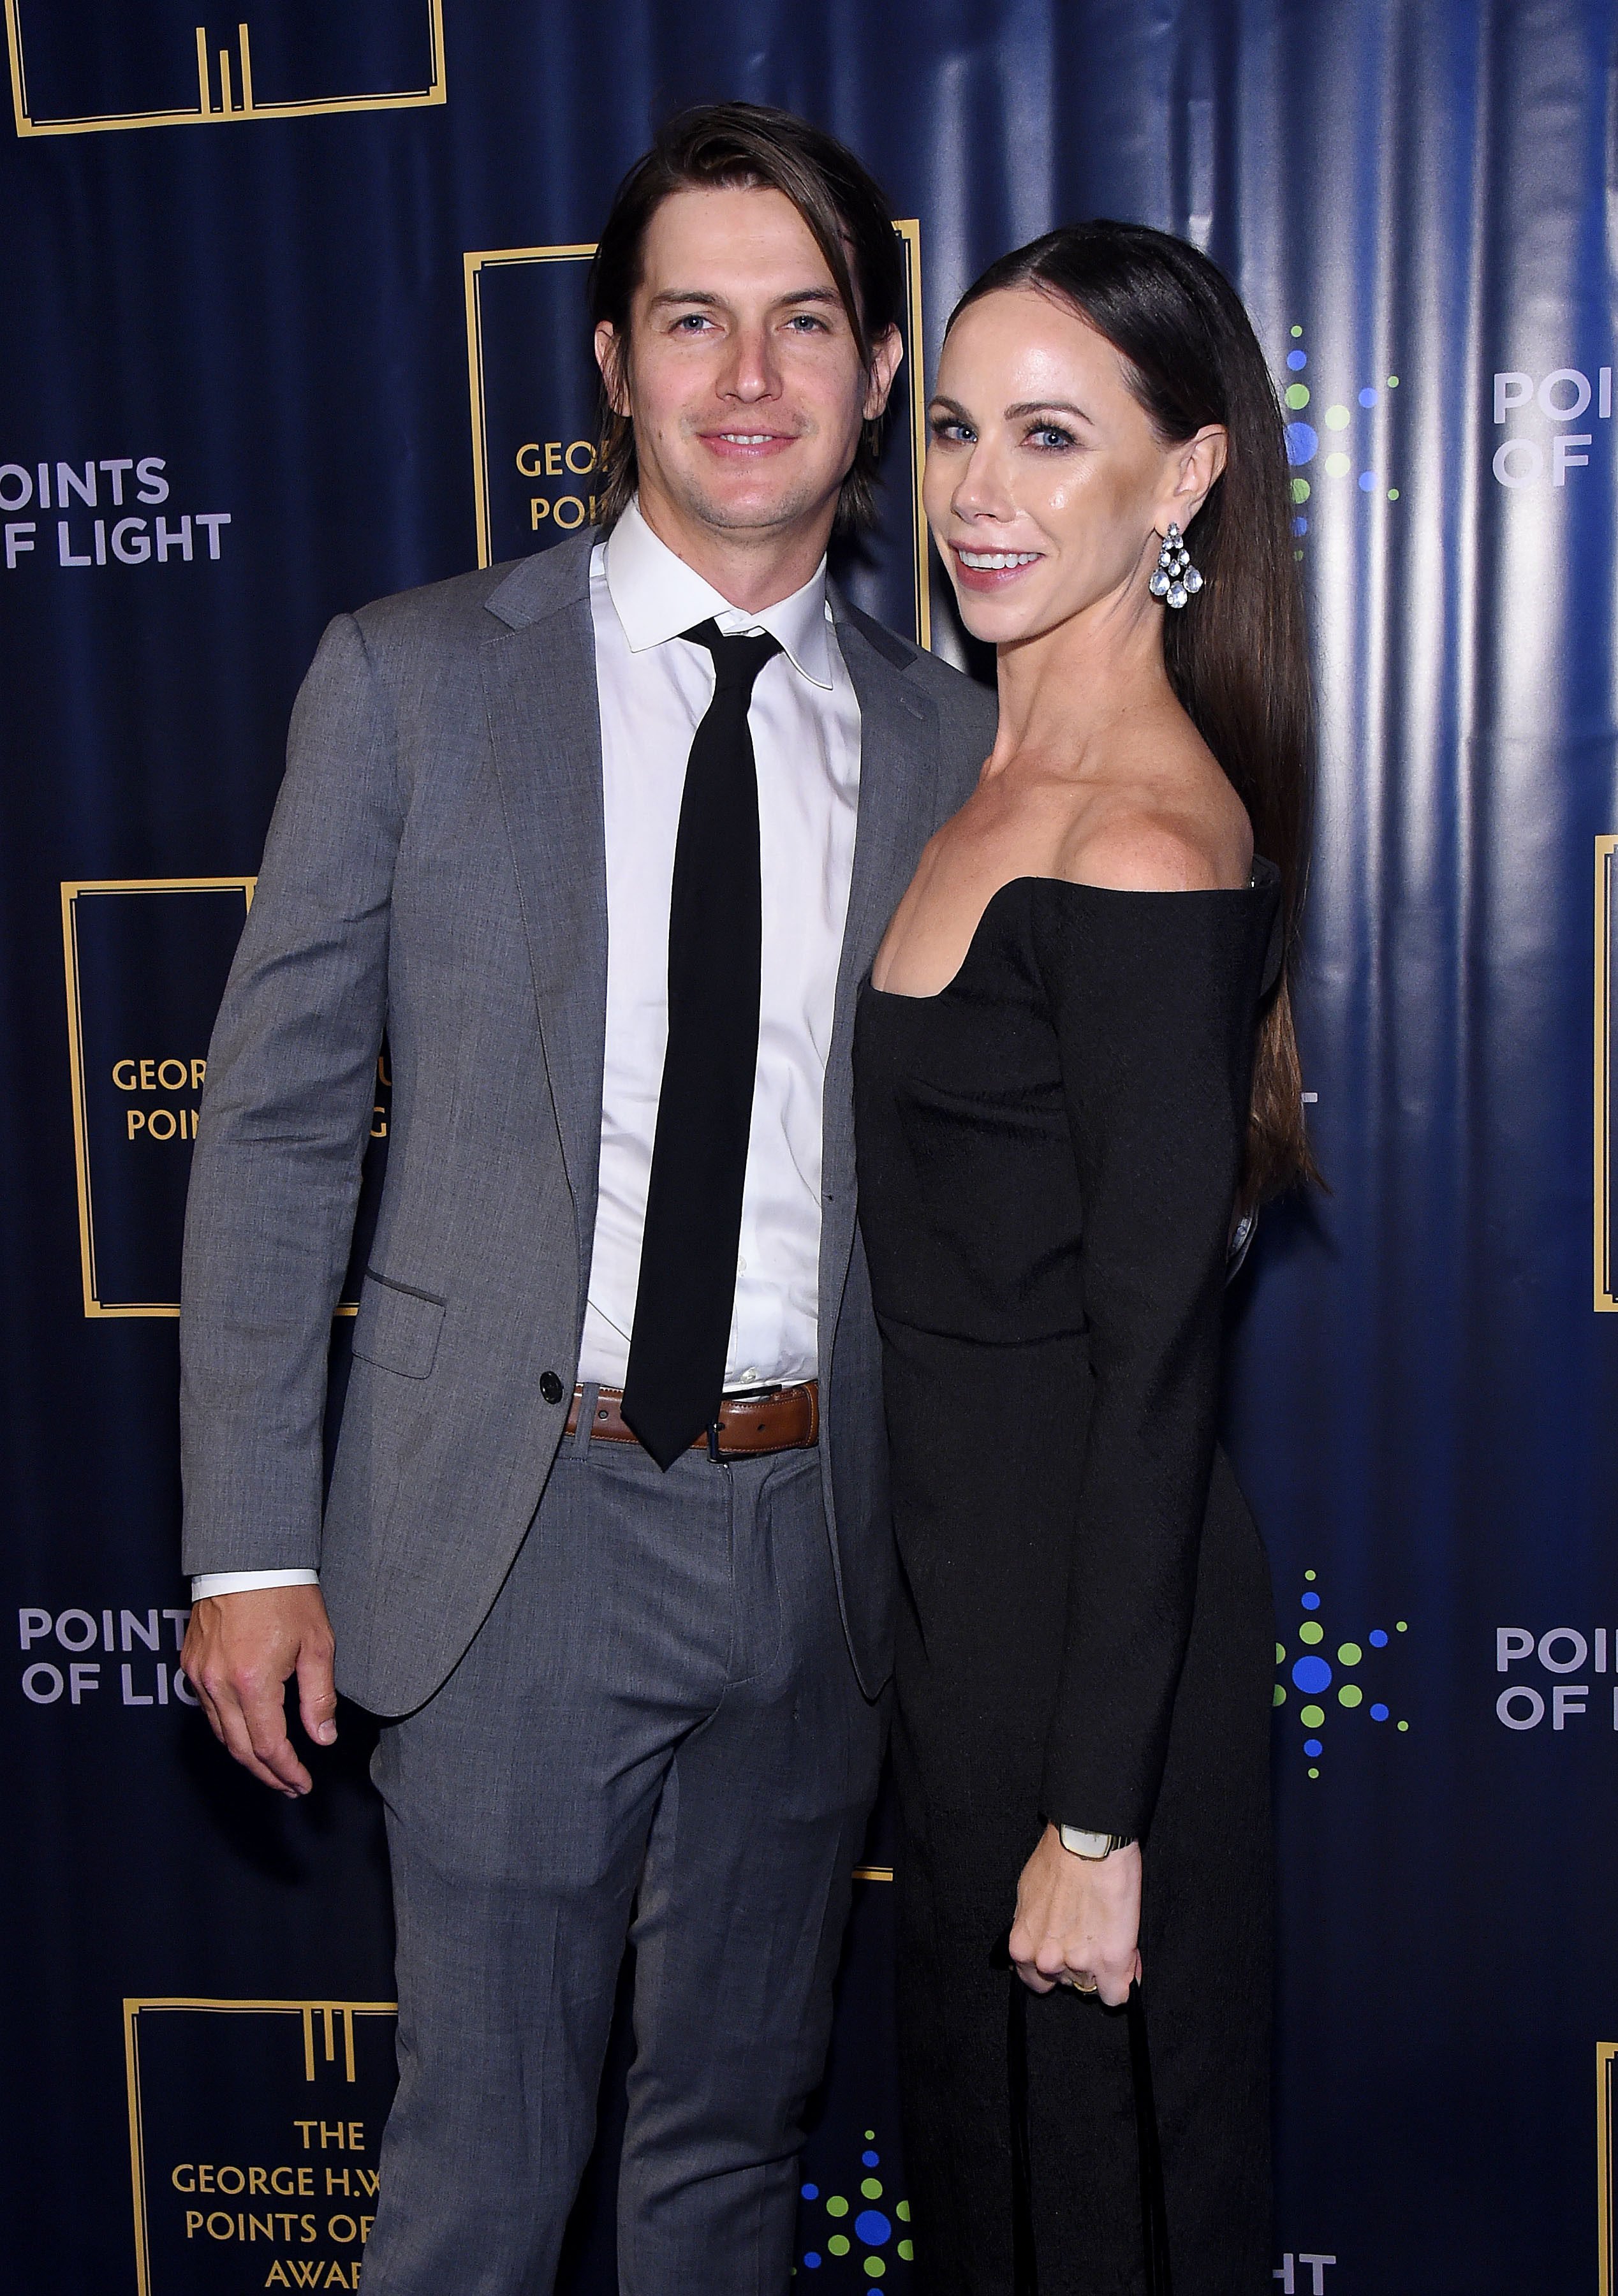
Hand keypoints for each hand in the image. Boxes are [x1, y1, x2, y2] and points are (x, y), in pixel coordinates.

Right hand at [182, 1585, 336, 1796]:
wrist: (247, 1556)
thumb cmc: (286, 1594)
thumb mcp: (317, 1644)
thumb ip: (319, 1697)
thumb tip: (323, 1738)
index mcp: (252, 1682)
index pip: (269, 1746)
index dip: (287, 1772)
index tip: (302, 1784)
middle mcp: (218, 1684)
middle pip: (240, 1749)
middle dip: (267, 1773)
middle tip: (288, 1786)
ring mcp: (199, 1675)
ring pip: (220, 1733)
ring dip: (246, 1755)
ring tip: (272, 1766)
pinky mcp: (190, 1663)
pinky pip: (208, 1710)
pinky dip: (228, 1728)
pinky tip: (248, 1731)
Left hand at [1007, 1823, 1141, 2005]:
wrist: (1089, 1841)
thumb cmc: (1058, 1858)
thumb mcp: (1030, 1895)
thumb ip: (1036, 1928)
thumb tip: (1050, 1942)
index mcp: (1023, 1946)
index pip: (1036, 1982)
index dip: (1054, 1968)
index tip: (1066, 1953)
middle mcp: (1047, 1961)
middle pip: (1066, 1984)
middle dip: (1077, 1966)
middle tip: (1089, 1936)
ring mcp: (1079, 1964)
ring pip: (1093, 1985)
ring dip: (1101, 1967)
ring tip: (1108, 1932)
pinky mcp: (1112, 1961)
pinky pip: (1117, 1995)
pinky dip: (1123, 1982)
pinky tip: (1124, 1961)